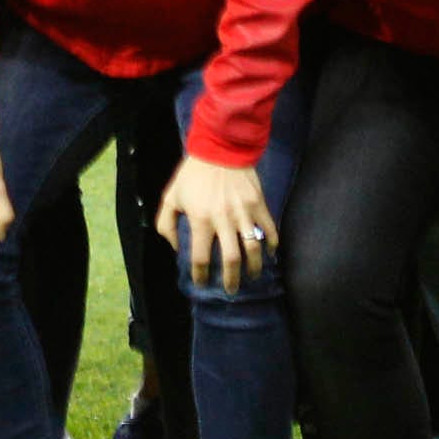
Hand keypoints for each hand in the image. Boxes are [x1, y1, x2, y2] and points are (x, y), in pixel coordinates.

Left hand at [161, 154, 275, 291]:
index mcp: (200, 219)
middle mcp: (223, 220)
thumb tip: (175, 247)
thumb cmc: (193, 175)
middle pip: (231, 260)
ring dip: (254, 267)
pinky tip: (270, 253)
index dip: (200, 275)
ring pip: (253, 249)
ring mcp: (244, 213)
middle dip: (231, 280)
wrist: (220, 149)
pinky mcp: (259, 205)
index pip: (200, 257)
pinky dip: (272, 244)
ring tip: (252, 276)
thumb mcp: (171, 197)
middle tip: (231, 290)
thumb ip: (167, 223)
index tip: (201, 283)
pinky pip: (269, 230)